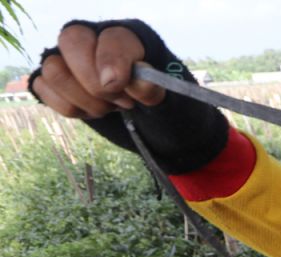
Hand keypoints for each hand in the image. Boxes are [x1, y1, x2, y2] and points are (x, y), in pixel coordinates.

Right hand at [27, 20, 227, 175]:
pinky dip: (70, 108)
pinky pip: (43, 87)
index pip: (111, 37)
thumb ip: (154, 88)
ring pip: (53, 68)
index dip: (113, 62)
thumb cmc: (165, 108)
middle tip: (123, 103)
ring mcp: (68, 58)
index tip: (122, 88)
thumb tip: (134, 80)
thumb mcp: (170, 101)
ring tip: (110, 108)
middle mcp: (93, 39)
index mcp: (126, 36)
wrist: (154, 129)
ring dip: (84, 99)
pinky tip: (92, 112)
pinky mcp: (54, 81)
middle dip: (95, 82)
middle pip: (71, 41)